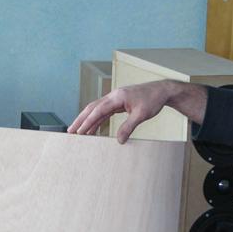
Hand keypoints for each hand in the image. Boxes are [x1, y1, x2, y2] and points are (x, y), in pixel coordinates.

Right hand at [68, 80, 206, 143]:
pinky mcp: (119, 103)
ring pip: (97, 110)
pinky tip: (93, 129)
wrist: (162, 91)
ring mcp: (115, 99)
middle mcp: (113, 96)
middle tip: (70, 131)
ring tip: (78, 132)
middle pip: (92, 108)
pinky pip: (104, 112)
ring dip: (87, 120)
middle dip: (80, 120)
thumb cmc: (153, 100)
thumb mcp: (141, 115)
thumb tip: (119, 140)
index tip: (80, 131)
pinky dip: (97, 120)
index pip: (98, 110)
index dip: (88, 121)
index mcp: (117, 97)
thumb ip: (129, 127)